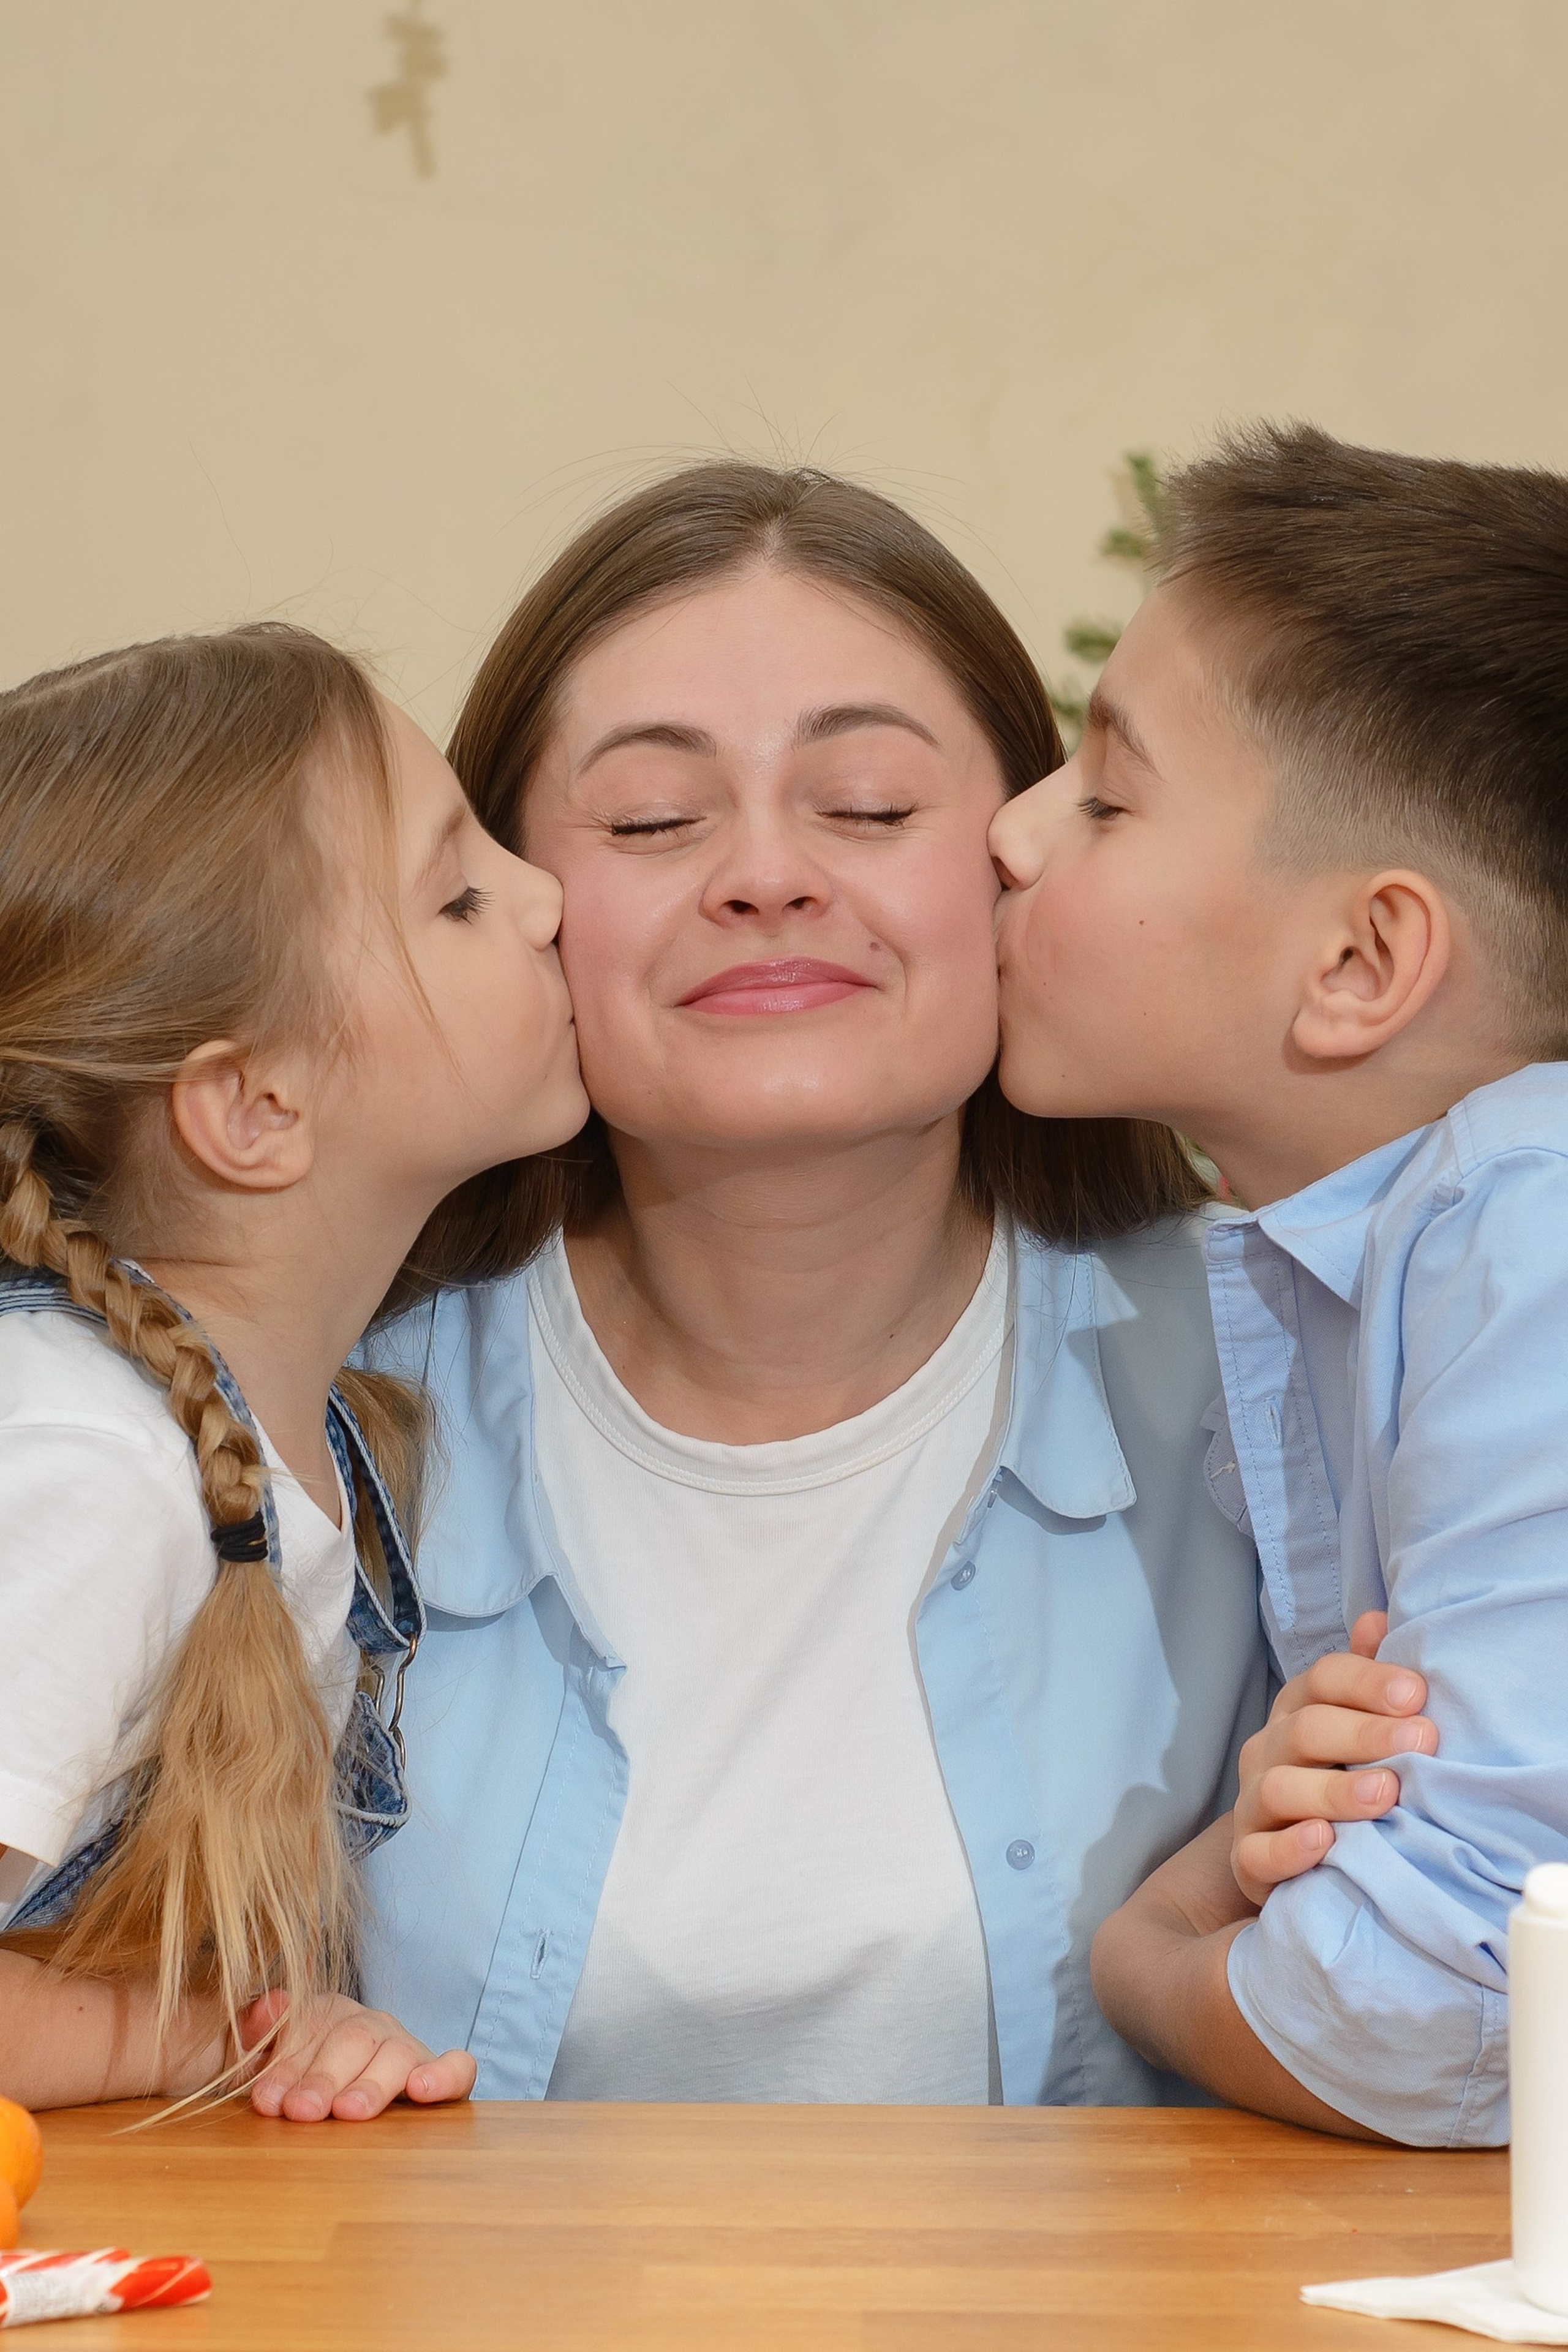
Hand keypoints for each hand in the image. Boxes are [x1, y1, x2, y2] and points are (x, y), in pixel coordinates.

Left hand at [241, 1991, 476, 2121]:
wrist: (341, 2101)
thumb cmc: (297, 2083)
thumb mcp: (268, 2058)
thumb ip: (262, 2030)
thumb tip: (267, 2005)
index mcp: (329, 2014)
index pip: (310, 2030)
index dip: (288, 2067)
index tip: (267, 2100)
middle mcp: (373, 2026)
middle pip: (353, 2041)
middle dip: (324, 2078)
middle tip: (301, 2110)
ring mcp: (408, 2049)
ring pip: (397, 2056)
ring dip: (371, 2085)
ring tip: (349, 2111)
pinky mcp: (441, 2076)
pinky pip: (458, 2067)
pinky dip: (444, 2076)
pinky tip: (421, 2090)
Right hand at [1231, 1611, 1437, 1904]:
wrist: (1288, 1852)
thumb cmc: (1337, 1775)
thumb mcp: (1354, 1722)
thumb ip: (1367, 1675)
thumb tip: (1378, 1619)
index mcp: (1297, 1710)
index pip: (1323, 1679)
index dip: (1367, 1681)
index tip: (1417, 1693)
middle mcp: (1270, 1750)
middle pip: (1307, 1730)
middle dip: (1366, 1733)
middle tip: (1423, 1740)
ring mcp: (1254, 1804)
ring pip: (1281, 1788)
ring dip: (1335, 1790)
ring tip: (1385, 1793)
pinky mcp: (1248, 1858)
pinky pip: (1258, 1853)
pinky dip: (1289, 1848)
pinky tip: (1324, 1841)